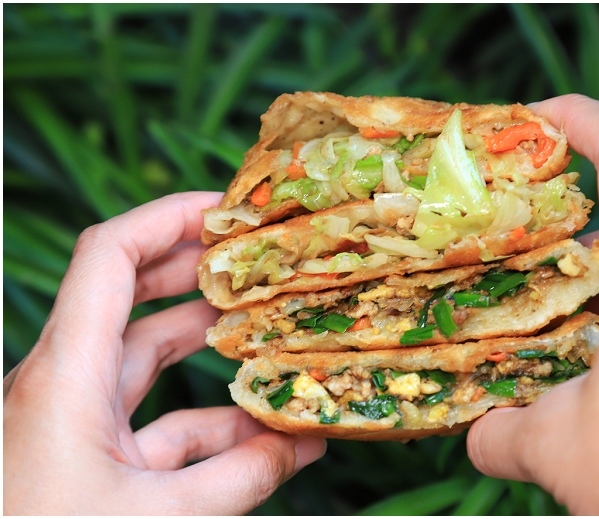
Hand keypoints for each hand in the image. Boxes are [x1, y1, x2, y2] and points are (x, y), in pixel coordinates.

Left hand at [3, 192, 326, 514]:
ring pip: (148, 363)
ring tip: (275, 339)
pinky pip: (156, 424)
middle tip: (260, 262)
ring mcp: (75, 423)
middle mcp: (63, 385)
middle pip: (131, 297)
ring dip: (211, 352)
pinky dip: (208, 422)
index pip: (109, 257)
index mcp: (62, 376)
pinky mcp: (90, 460)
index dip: (167, 218)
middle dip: (199, 273)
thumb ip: (240, 476)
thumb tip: (309, 440)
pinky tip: (263, 432)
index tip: (229, 211)